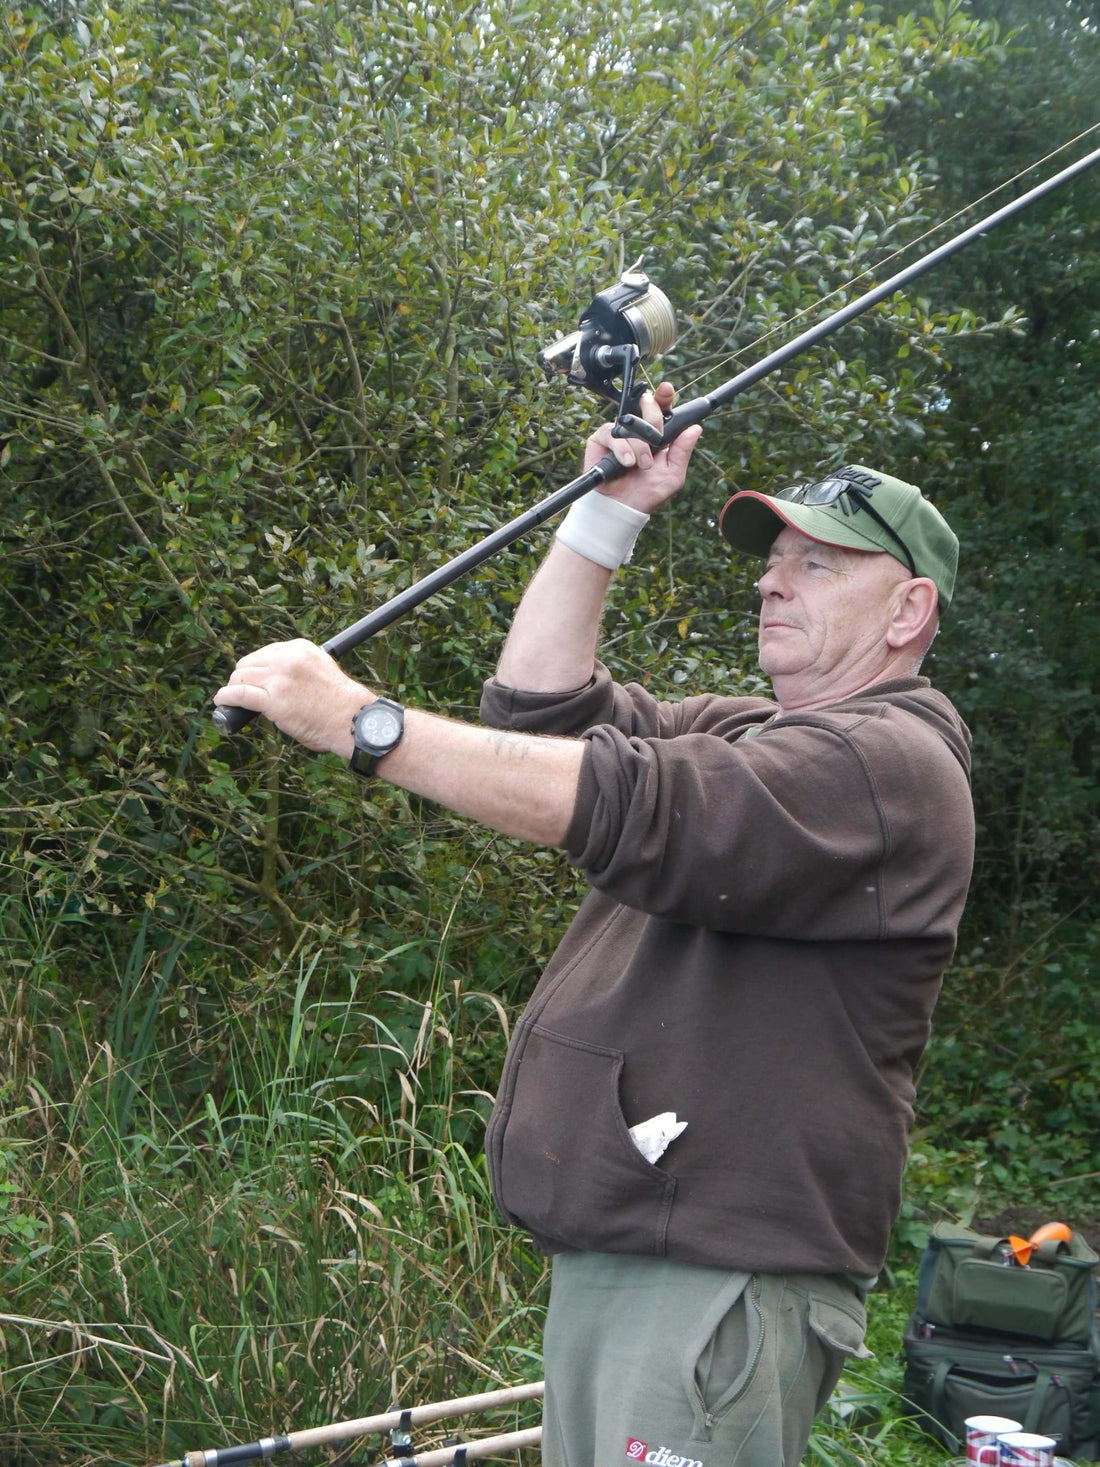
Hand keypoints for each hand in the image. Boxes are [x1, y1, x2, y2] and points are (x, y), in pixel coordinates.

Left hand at [213, 638, 367, 754]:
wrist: (353, 720)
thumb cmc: (341, 703)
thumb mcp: (321, 670)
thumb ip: (299, 668)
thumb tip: (279, 679)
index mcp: (300, 648)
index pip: (265, 653)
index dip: (257, 668)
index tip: (257, 680)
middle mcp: (287, 659)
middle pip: (249, 663)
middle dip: (244, 678)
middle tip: (246, 692)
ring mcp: (279, 679)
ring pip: (241, 678)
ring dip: (235, 688)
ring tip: (233, 699)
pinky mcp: (273, 701)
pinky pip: (239, 694)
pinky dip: (226, 697)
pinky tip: (222, 701)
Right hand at [583, 381, 702, 514]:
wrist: (624, 507)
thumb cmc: (647, 492)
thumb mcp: (673, 473)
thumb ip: (682, 451)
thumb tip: (696, 428)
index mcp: (657, 435)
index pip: (661, 409)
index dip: (664, 397)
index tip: (667, 390)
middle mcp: (637, 430)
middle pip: (646, 406)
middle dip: (653, 421)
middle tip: (656, 441)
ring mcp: (619, 433)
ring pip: (630, 422)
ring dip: (639, 445)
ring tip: (640, 465)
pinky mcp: (601, 439)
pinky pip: (611, 433)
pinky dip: (622, 449)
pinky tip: (626, 463)